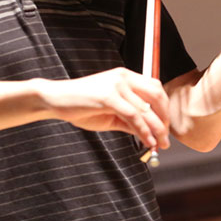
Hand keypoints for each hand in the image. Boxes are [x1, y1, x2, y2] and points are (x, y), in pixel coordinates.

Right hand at [35, 67, 170, 150]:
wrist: (54, 99)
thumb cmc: (80, 106)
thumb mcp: (110, 113)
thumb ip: (129, 120)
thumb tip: (149, 134)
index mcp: (126, 76)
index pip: (156, 89)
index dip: (164, 109)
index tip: (165, 128)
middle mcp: (124, 77)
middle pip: (157, 96)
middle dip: (165, 119)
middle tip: (166, 138)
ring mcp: (117, 85)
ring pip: (147, 108)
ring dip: (157, 129)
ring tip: (160, 144)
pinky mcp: (109, 96)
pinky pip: (134, 116)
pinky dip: (144, 131)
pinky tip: (147, 142)